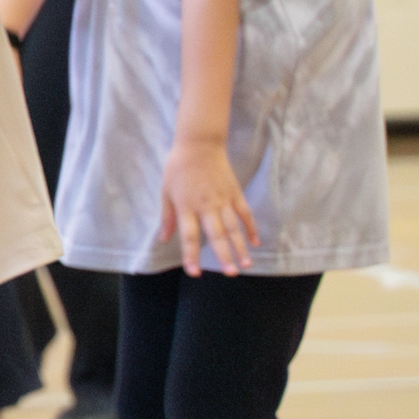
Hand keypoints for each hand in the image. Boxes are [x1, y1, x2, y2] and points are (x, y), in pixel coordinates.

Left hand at [158, 137, 259, 275]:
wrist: (199, 144)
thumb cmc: (178, 168)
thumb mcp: (166, 192)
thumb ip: (167, 217)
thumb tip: (163, 239)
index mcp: (186, 207)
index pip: (189, 236)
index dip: (191, 255)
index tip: (194, 272)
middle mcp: (206, 206)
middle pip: (216, 235)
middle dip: (224, 256)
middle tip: (230, 274)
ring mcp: (223, 200)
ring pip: (233, 227)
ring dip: (240, 247)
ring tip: (246, 265)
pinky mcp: (235, 193)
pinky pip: (245, 213)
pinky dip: (251, 228)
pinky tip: (255, 242)